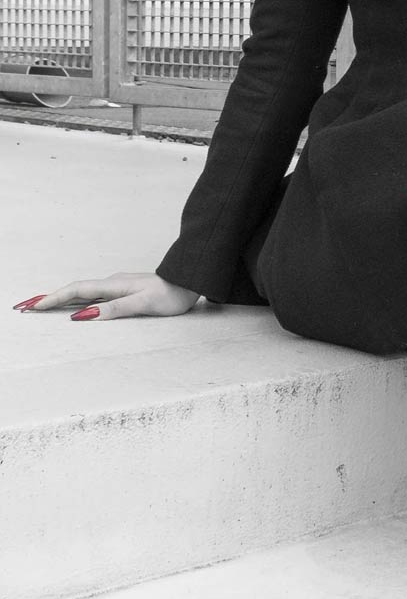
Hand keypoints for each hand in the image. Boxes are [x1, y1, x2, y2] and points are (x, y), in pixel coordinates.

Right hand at [12, 273, 200, 321]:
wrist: (191, 281)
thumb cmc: (171, 295)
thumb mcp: (144, 305)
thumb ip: (116, 310)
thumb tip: (84, 316)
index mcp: (114, 285)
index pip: (76, 291)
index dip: (53, 299)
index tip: (32, 307)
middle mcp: (112, 284)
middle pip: (73, 291)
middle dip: (47, 298)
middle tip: (22, 307)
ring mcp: (117, 287)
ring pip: (81, 293)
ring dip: (59, 299)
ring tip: (38, 306)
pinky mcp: (124, 291)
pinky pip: (92, 295)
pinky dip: (75, 300)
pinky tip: (71, 307)